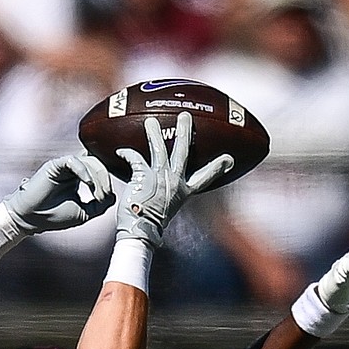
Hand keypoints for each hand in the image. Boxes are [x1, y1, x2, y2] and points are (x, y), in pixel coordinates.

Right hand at [4, 154, 114, 234]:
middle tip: (103, 196)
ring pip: (88, 161)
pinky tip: (87, 184)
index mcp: (79, 177)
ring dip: (96, 178)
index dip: (107, 182)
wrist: (32, 219)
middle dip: (104, 180)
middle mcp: (72, 169)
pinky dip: (83, 171)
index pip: (100, 171)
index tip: (107, 198)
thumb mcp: (84, 213)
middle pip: (97, 164)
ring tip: (95, 195)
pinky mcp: (55, 165)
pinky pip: (73, 161)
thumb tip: (113, 196)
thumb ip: (99, 205)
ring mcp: (64, 166)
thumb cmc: (55, 216)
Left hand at [114, 113, 232, 248]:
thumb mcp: (167, 208)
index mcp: (183, 192)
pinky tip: (120, 150)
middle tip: (186, 116)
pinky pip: (135, 159)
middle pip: (182, 152)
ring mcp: (159, 179)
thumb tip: (167, 188)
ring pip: (159, 149)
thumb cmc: (151, 224)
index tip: (229, 159)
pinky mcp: (144, 178)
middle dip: (185, 132)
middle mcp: (174, 183)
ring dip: (155, 134)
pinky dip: (127, 153)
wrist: (140, 233)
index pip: (204, 178)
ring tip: (150, 121)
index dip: (217, 168)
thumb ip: (170, 194)